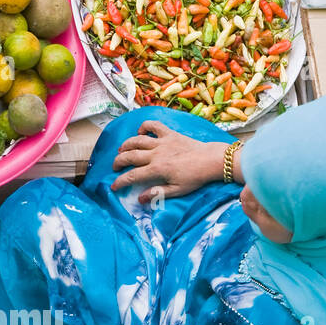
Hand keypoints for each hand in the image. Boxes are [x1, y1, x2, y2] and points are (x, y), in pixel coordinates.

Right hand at [111, 120, 226, 203]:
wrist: (211, 160)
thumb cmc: (195, 177)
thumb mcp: (177, 190)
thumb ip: (157, 193)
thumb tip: (140, 199)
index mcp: (157, 170)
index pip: (132, 176)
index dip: (120, 181)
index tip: (114, 186)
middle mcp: (156, 154)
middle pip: (130, 156)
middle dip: (118, 162)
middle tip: (115, 167)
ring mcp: (162, 142)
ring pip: (137, 140)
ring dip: (126, 145)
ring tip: (121, 150)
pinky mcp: (169, 134)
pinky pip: (153, 125)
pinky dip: (144, 126)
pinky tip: (141, 132)